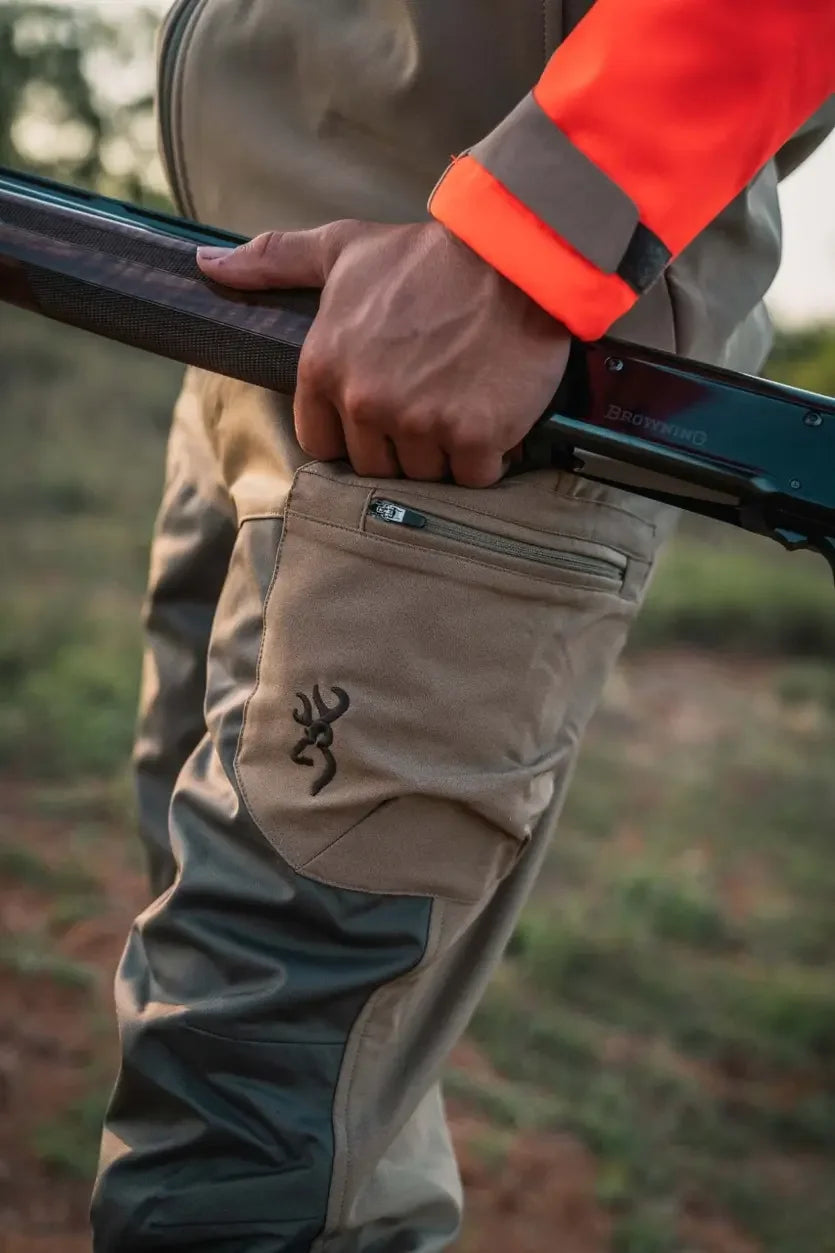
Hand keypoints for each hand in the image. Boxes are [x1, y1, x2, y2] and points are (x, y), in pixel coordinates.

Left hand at [197, 220, 569, 486]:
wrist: (513, 255)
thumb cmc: (426, 256)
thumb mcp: (342, 250)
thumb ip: (273, 262)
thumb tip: (206, 266)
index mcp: (324, 366)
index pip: (324, 444)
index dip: (355, 432)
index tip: (386, 408)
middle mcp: (364, 400)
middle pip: (375, 465)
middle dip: (403, 442)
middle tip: (435, 398)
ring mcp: (418, 421)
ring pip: (424, 474)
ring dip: (446, 451)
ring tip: (466, 401)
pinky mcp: (472, 437)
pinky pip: (472, 477)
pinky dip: (488, 457)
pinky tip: (495, 416)